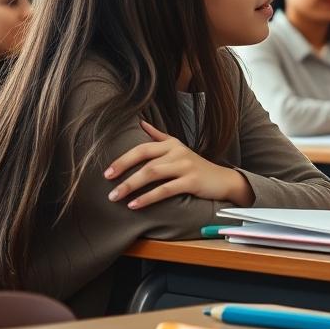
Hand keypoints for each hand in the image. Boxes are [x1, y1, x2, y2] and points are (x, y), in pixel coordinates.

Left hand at [104, 120, 253, 209]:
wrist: (222, 180)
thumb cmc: (196, 166)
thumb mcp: (178, 148)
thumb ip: (158, 137)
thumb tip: (140, 123)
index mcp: (171, 144)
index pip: (142, 147)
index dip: (123, 159)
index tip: (107, 172)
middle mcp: (177, 152)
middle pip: (145, 160)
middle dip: (123, 171)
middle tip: (107, 185)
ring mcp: (184, 166)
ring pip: (152, 174)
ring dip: (131, 186)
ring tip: (116, 197)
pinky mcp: (191, 181)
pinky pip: (165, 190)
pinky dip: (148, 198)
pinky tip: (135, 205)